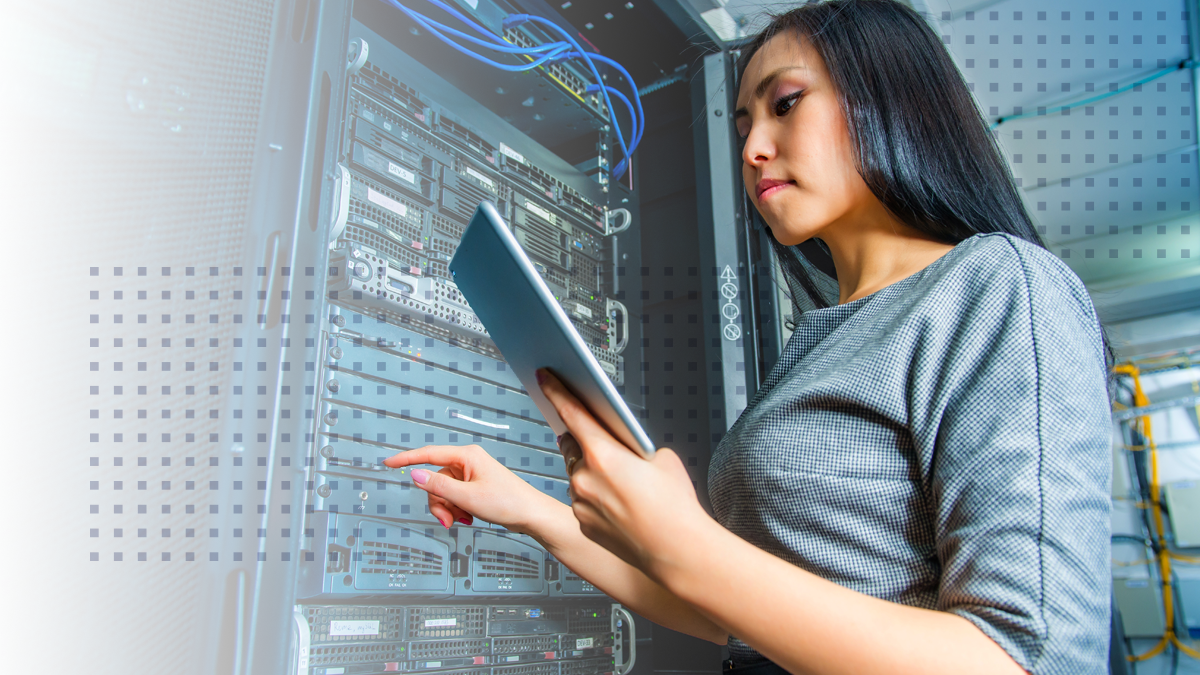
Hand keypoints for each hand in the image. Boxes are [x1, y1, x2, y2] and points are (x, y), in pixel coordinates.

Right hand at [382, 445, 560, 531]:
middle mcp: (468, 462)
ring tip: (461, 519)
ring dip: (447, 508)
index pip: (429, 454)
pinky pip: (454, 497)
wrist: (531, 515)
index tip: (389, 463)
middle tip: (447, 519)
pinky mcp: (475, 486)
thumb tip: (415, 475)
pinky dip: (456, 509)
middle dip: (437, 502)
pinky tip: (468, 518)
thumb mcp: (467, 497)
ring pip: (443, 491)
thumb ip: (439, 486)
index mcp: (467, 456)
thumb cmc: (508, 502)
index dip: (407, 460)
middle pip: (435, 480)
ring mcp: (471, 475)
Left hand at [538, 368, 711, 577]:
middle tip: (599, 439)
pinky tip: (619, 504)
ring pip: (577, 476)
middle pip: (571, 445)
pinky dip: (594, 497)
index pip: (572, 412)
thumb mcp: (663, 459)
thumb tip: (624, 448)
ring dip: (590, 471)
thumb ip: (635, 446)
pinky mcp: (582, 524)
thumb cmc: (674, 507)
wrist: (677, 551)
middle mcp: (585, 477)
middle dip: (581, 439)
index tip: (544, 377)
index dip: (556, 391)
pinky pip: (583, 501)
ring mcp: (581, 502)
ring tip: (621, 482)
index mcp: (604, 454)